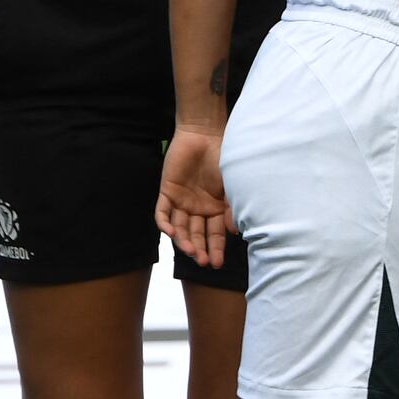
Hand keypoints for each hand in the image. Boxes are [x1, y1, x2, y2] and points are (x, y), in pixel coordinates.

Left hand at [156, 128, 229, 271]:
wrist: (205, 134)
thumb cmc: (223, 158)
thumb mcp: (231, 187)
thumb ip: (231, 209)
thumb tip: (235, 233)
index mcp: (215, 209)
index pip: (214, 235)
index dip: (216, 249)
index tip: (216, 263)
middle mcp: (198, 209)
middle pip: (196, 235)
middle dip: (199, 249)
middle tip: (202, 261)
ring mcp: (182, 202)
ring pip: (180, 228)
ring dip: (184, 240)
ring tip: (190, 251)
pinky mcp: (167, 192)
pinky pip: (163, 213)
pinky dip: (165, 224)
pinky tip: (171, 232)